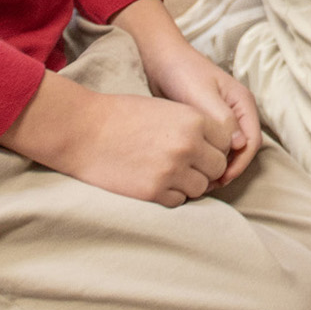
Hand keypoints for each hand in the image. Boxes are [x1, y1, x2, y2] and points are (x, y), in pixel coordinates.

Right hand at [0, 72, 236, 205]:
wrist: (83, 130)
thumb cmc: (121, 114)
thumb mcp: (166, 109)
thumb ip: (194, 126)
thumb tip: (217, 146)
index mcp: (194, 120)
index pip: (226, 142)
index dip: (215, 146)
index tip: (201, 149)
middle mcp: (188, 146)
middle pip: (218, 167)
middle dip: (205, 168)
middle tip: (186, 165)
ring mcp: (172, 170)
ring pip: (201, 187)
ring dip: (189, 183)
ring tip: (169, 174)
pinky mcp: (154, 191)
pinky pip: (179, 201)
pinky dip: (171, 195)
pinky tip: (155, 182)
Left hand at [141, 41, 260, 186]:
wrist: (161, 59)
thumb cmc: (182, 72)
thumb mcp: (202, 94)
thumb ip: (223, 119)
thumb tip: (240, 145)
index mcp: (243, 103)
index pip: (252, 142)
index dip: (239, 163)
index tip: (220, 178)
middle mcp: (238, 112)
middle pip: (243, 149)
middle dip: (229, 168)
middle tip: (207, 184)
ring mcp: (224, 118)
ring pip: (229, 150)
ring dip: (218, 165)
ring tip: (199, 178)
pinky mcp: (208, 124)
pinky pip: (214, 146)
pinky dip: (207, 158)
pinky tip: (192, 166)